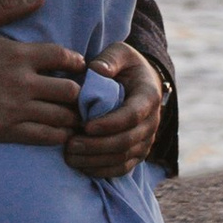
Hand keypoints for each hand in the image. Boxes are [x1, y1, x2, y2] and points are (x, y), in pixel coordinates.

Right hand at [0, 0, 89, 146]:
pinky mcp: (5, 131)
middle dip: (77, 91)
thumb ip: (7, 6)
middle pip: (70, 90)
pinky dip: (58, 135)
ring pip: (61, 116)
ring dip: (71, 115)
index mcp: (17, 54)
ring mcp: (15, 109)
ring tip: (72, 114)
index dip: (76, 61)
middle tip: (78, 94)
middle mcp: (22, 82)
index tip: (77, 65)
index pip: (63, 57)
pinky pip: (45, 137)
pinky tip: (59, 132)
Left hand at [63, 44, 164, 179]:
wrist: (138, 83)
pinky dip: (101, 170)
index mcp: (148, 96)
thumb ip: (109, 59)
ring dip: (96, 160)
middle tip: (70, 144)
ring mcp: (146, 140)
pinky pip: (121, 168)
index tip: (85, 125)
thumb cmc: (123, 66)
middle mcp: (152, 122)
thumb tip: (97, 70)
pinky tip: (80, 165)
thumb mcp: (119, 53)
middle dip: (97, 145)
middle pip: (127, 141)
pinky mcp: (137, 153)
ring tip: (70, 155)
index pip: (132, 116)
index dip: (110, 124)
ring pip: (123, 158)